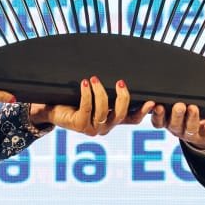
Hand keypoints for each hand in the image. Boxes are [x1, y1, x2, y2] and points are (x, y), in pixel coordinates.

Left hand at [29, 77, 153, 136]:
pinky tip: (85, 83)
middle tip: (120, 82)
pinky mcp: (79, 126)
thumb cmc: (74, 101)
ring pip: (104, 111)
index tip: (152, 102)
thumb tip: (121, 76)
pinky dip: (87, 94)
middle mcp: (104, 127)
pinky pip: (87, 108)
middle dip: (123, 97)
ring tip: (94, 79)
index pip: (132, 119)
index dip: (143, 112)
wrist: (52, 110)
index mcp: (111, 121)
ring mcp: (92, 129)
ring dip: (101, 92)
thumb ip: (107, 91)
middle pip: (121, 115)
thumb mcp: (94, 96)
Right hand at [150, 102, 204, 152]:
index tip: (157, 105)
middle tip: (179, 105)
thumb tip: (164, 82)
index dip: (156, 114)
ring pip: (191, 128)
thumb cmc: (184, 117)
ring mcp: (192, 134)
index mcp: (167, 122)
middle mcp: (177, 129)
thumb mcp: (172, 111)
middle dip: (176, 114)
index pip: (158, 121)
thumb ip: (168, 100)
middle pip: (174, 124)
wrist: (200, 137)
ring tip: (194, 108)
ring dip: (192, 118)